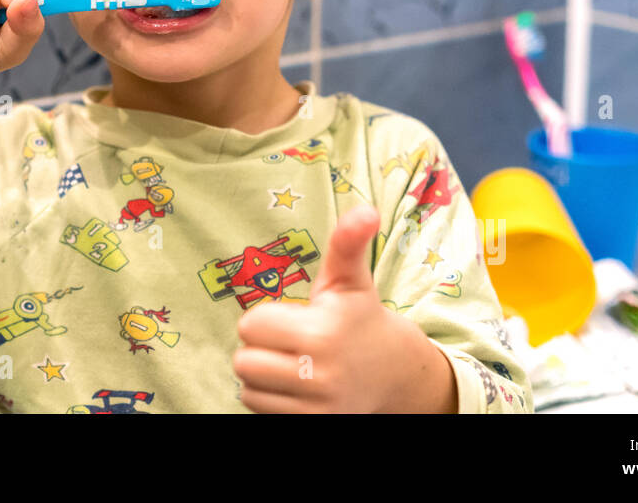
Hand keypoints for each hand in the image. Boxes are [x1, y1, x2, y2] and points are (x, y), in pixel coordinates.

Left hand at [233, 204, 420, 412]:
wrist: (393, 372)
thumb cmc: (359, 317)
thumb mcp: (351, 279)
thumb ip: (348, 243)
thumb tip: (366, 210)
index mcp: (322, 333)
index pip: (250, 326)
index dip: (264, 319)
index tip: (290, 318)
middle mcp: (319, 375)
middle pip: (243, 362)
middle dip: (258, 348)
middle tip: (287, 342)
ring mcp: (316, 407)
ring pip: (248, 390)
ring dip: (261, 376)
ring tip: (291, 363)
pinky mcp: (313, 426)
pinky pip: (260, 411)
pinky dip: (269, 399)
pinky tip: (295, 386)